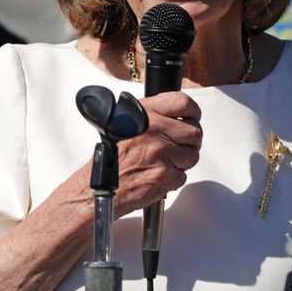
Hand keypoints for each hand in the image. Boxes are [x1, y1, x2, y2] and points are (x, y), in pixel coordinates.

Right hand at [112, 91, 201, 214]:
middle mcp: (154, 130)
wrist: (97, 187)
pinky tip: (158, 175)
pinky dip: (173, 179)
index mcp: (145, 114)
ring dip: (182, 162)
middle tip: (179, 147)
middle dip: (189, 142)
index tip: (192, 118)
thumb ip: (151, 116)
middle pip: (194, 132)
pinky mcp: (165, 175)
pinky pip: (183, 176)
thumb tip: (175, 116)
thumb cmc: (109, 158)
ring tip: (164, 163)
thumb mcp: (123, 123)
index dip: (193, 112)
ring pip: (192, 155)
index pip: (183, 103)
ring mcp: (161, 153)